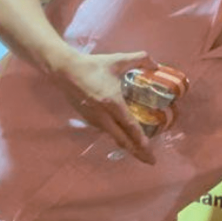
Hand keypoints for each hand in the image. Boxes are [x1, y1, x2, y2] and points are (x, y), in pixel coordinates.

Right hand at [53, 49, 158, 163]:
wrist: (64, 70)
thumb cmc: (93, 65)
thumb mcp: (118, 60)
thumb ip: (140, 59)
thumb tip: (157, 64)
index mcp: (112, 102)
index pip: (129, 125)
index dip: (140, 139)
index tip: (149, 149)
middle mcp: (103, 115)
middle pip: (122, 140)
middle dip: (138, 152)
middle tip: (151, 161)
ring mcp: (94, 119)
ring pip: (114, 137)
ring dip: (128, 146)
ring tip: (141, 153)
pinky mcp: (88, 119)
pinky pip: (107, 131)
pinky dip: (118, 137)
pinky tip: (125, 138)